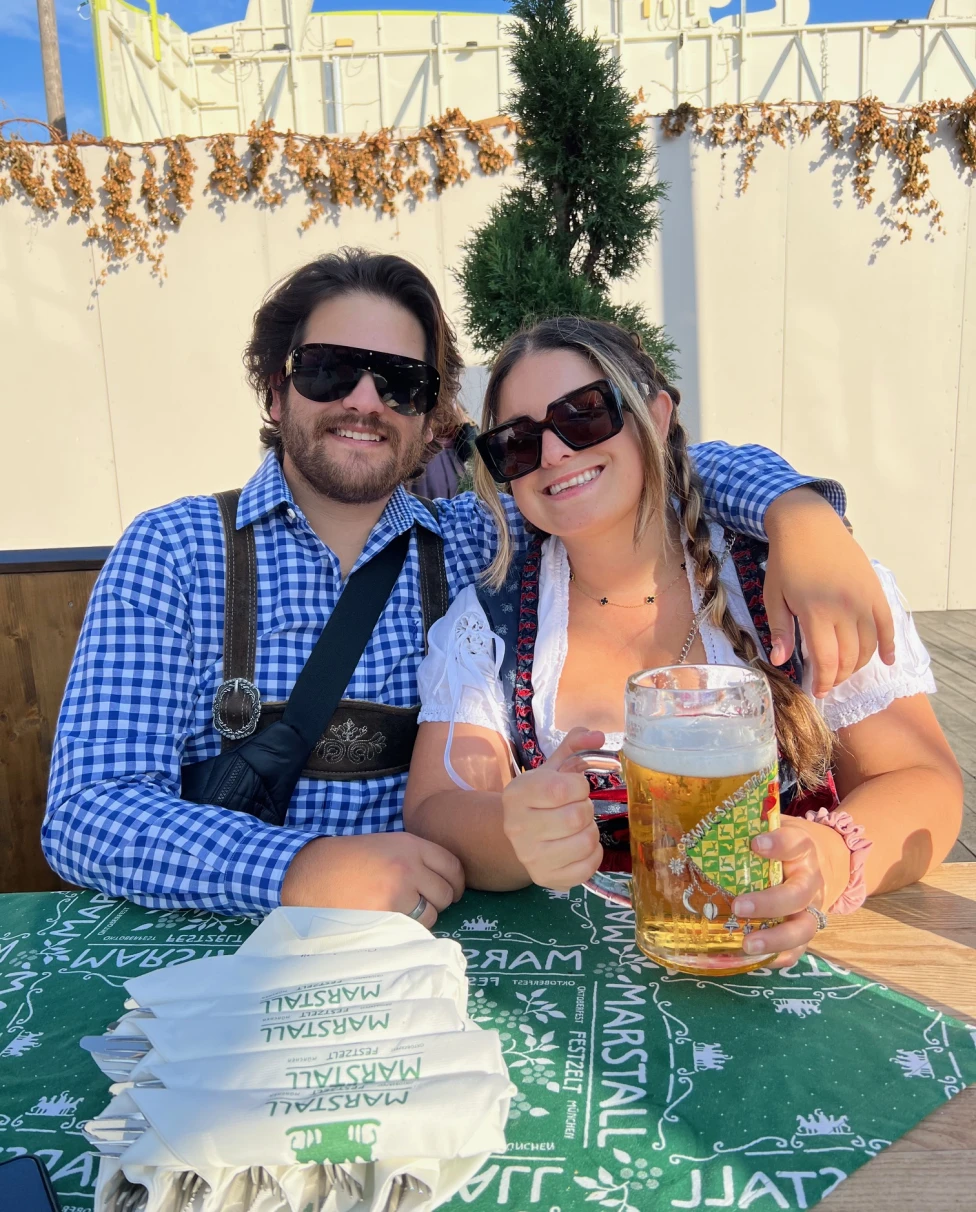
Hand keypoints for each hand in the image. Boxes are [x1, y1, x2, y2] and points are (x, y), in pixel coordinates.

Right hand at [280, 832, 464, 928]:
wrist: (311, 873)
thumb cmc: (349, 859)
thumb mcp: (387, 844)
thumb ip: (417, 858)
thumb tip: (449, 882)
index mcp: (410, 845)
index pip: (453, 867)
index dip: (456, 883)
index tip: (451, 892)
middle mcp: (408, 866)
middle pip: (446, 893)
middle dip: (437, 902)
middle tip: (419, 904)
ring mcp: (397, 892)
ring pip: (431, 915)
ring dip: (421, 918)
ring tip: (399, 912)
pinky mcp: (385, 915)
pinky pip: (411, 929)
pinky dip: (405, 930)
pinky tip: (389, 922)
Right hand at [501, 727, 604, 890]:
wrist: (521, 834)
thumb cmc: (542, 797)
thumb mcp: (553, 768)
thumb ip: (575, 746)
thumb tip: (599, 736)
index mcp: (516, 794)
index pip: (561, 788)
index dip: (579, 786)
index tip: (575, 788)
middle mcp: (516, 827)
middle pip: (577, 817)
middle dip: (586, 809)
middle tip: (577, 808)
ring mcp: (529, 857)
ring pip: (585, 842)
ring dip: (591, 831)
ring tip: (578, 827)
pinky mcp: (545, 878)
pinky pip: (587, 867)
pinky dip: (593, 854)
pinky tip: (580, 846)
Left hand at [731, 817, 849, 968]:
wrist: (811, 864)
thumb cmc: (776, 847)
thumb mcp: (764, 830)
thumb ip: (740, 832)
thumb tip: (692, 837)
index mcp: (800, 848)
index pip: (794, 842)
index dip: (778, 844)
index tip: (756, 844)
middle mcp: (810, 879)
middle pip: (798, 894)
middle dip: (770, 902)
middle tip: (739, 906)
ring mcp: (811, 908)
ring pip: (804, 927)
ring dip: (776, 938)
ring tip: (748, 944)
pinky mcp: (806, 931)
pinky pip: (798, 949)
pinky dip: (778, 956)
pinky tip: (753, 957)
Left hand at [764, 488, 895, 696]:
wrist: (808, 524)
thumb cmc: (786, 561)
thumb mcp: (773, 596)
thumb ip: (780, 631)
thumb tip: (781, 662)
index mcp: (816, 612)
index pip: (826, 660)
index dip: (823, 681)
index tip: (817, 691)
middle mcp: (844, 609)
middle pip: (849, 657)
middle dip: (838, 676)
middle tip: (827, 682)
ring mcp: (864, 600)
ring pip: (870, 646)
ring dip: (858, 665)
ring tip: (844, 671)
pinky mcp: (875, 591)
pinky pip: (888, 625)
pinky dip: (888, 646)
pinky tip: (887, 661)